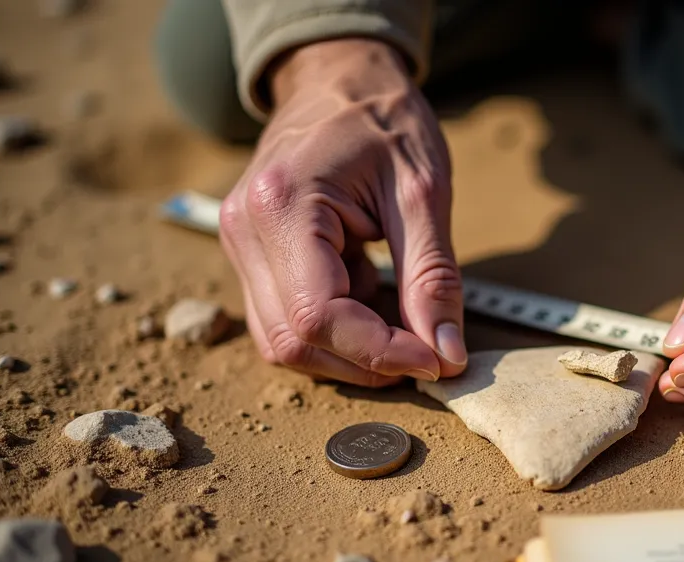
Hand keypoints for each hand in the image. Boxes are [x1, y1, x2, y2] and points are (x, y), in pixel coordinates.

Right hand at [219, 39, 466, 385]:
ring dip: (349, 351)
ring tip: (397, 311)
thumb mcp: (425, 193)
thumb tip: (446, 355)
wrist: (340, 78)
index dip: (379, 353)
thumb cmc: (384, 121)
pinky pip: (284, 320)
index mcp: (282, 204)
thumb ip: (434, 278)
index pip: (319, 316)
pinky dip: (336, 329)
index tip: (435, 361)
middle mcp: (243, 230)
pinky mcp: (249, 256)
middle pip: (294, 341)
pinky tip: (370, 290)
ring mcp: (238, 245)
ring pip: (283, 342)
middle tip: (427, 351)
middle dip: (366, 362)